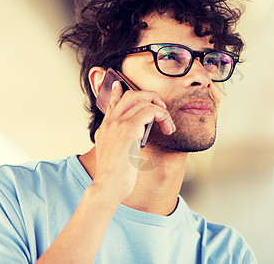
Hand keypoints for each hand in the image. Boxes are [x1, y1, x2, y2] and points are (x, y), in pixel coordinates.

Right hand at [91, 81, 175, 207]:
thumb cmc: (114, 179)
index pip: (111, 103)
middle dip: (150, 98)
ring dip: (161, 110)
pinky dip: (163, 116)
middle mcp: (110, 122)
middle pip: (130, 95)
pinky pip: (150, 111)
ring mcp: (118, 123)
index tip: (119, 85)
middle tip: (161, 111)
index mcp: (105, 129)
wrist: (107, 187)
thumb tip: (133, 143)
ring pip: (143, 101)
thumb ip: (121, 145)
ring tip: (168, 125)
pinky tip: (167, 128)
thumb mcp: (115, 157)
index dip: (116, 92)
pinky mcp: (128, 128)